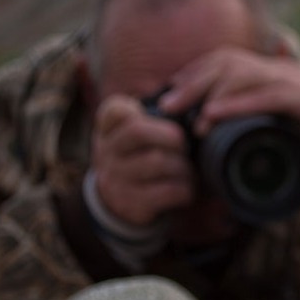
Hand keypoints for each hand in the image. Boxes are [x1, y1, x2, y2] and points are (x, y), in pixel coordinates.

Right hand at [90, 95, 195, 226]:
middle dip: (170, 136)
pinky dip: (185, 188)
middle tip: (185, 144)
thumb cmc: (140, 155)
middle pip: (137, 131)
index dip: (137, 108)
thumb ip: (155, 114)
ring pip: (156, 162)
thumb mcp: (136, 132)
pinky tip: (187, 187)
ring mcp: (115, 178)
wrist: (119, 200)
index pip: (116, 109)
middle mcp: (106, 151)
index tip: (160, 114)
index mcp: (108, 128)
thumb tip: (192, 97)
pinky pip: (167, 191)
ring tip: (188, 169)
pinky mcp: (130, 203)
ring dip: (182, 165)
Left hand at [156, 47, 299, 154]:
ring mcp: (291, 81)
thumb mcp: (291, 124)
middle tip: (164, 106)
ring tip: (184, 113)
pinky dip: (237, 102)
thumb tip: (233, 150)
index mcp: (269, 74)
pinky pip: (266, 94)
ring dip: (206, 91)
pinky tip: (216, 113)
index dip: (191, 75)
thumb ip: (263, 127)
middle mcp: (276, 70)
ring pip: (239, 73)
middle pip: (223, 62)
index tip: (166, 97)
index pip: (222, 63)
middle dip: (189, 81)